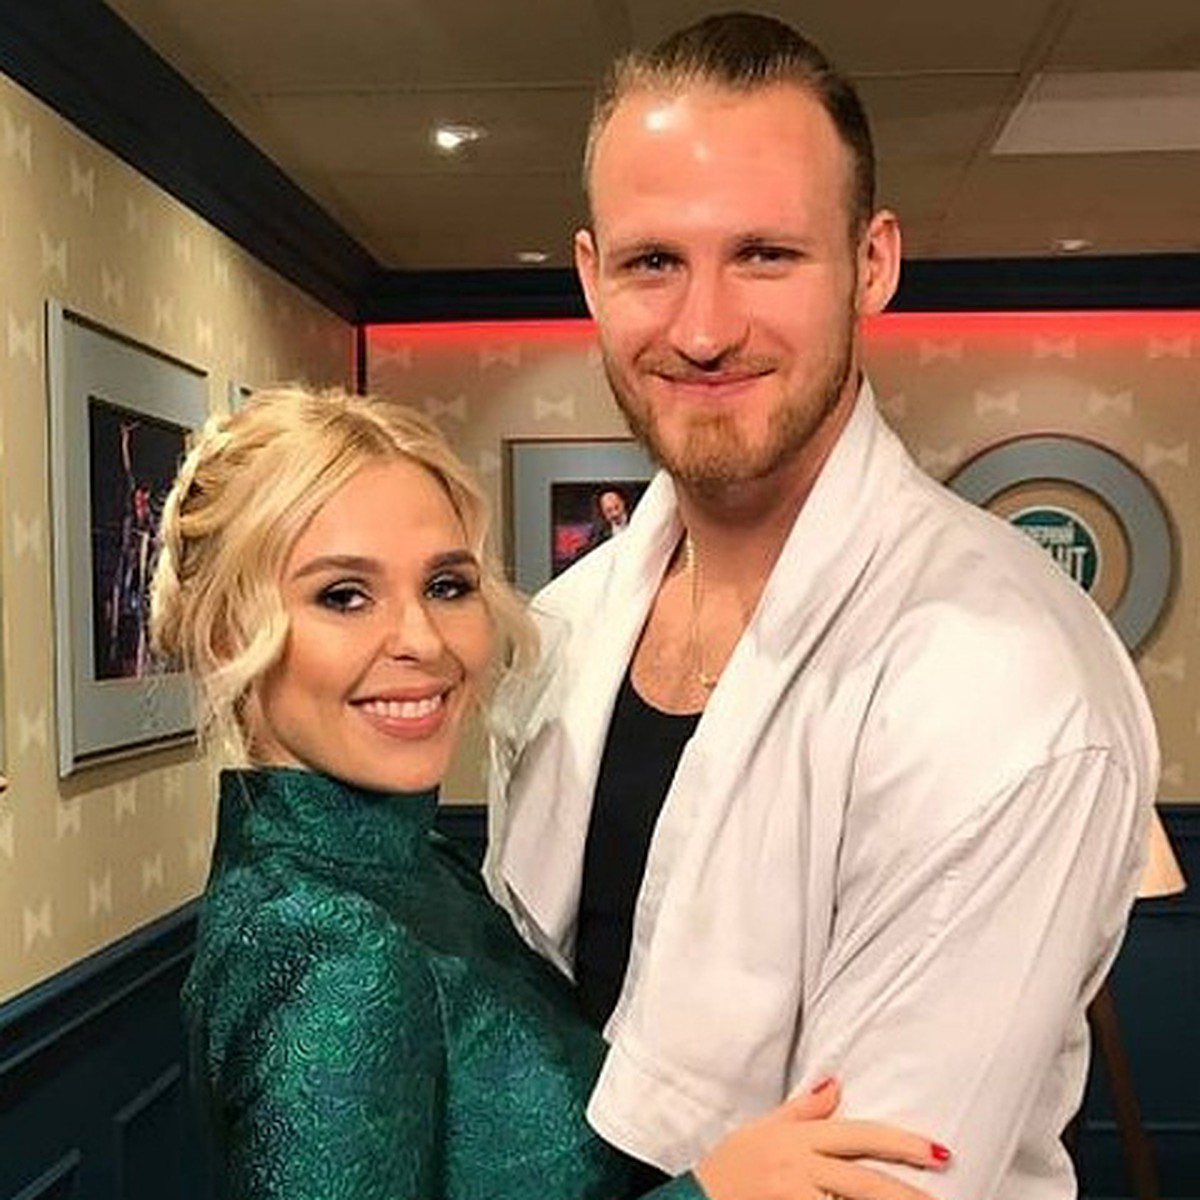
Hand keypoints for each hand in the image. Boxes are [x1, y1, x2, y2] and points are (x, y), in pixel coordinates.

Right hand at [694, 1078, 950, 1199]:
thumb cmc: (728, 1168)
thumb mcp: (762, 1129)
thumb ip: (803, 1109)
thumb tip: (836, 1082)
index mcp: (798, 1140)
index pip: (859, 1136)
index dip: (902, 1144)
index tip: (939, 1153)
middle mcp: (799, 1169)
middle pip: (865, 1181)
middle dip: (907, 1194)